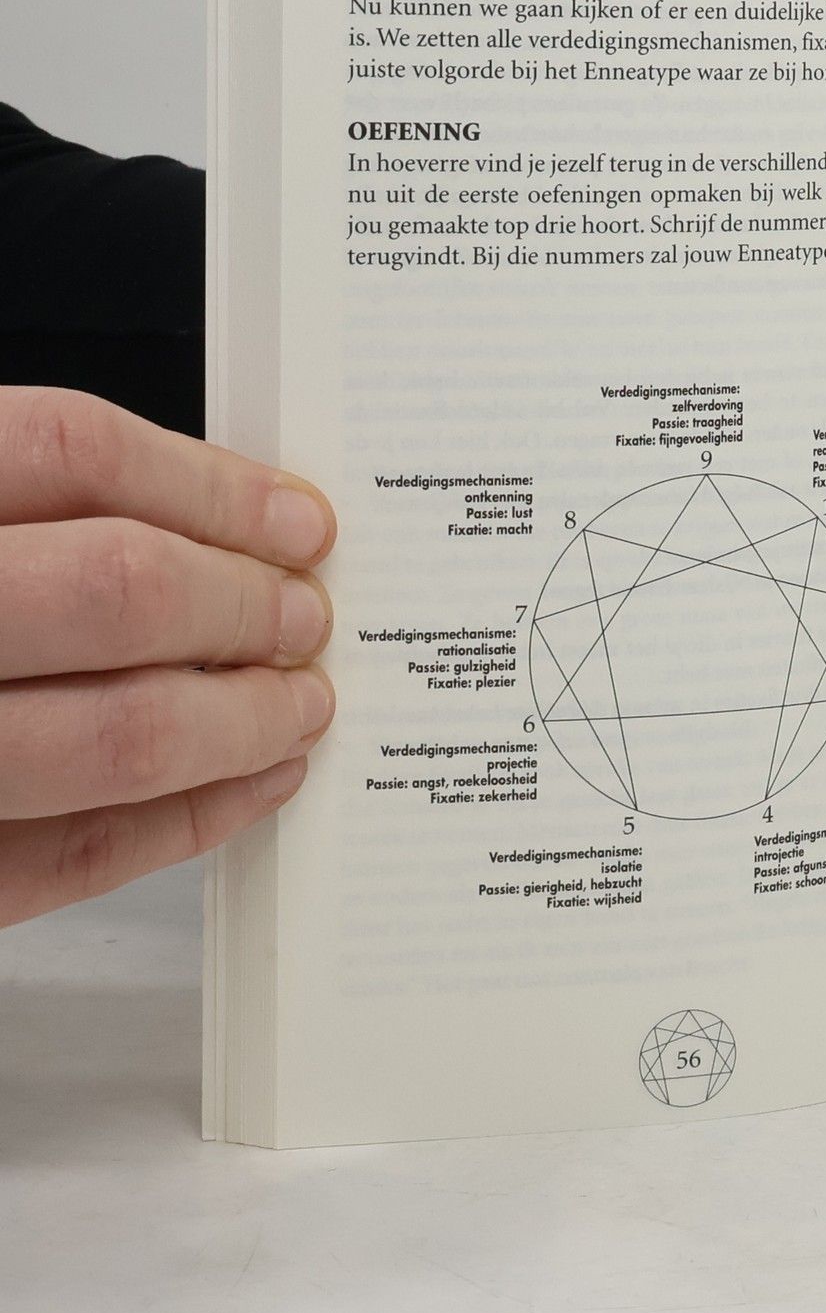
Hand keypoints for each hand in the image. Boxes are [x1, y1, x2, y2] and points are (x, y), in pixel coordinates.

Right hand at [0, 388, 335, 926]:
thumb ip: (12, 505)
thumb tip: (210, 517)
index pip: (71, 453)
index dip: (211, 485)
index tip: (298, 520)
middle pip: (118, 590)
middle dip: (246, 606)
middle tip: (308, 617)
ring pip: (112, 735)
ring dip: (239, 722)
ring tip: (297, 705)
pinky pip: (66, 859)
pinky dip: (180, 824)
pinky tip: (242, 791)